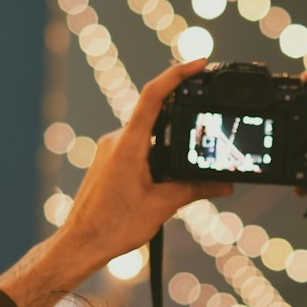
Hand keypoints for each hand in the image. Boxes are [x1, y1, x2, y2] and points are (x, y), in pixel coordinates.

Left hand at [59, 59, 233, 276]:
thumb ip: (195, 189)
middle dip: (183, 117)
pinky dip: (157, 155)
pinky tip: (166, 179)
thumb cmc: (113, 226)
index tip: (199, 63)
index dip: (177, 74)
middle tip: (208, 121)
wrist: (80, 244)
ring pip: (148, 135)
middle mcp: (117, 140)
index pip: (154, 95)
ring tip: (186, 168)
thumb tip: (225, 184)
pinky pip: (138, 148)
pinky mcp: (108, 161)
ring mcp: (110, 150)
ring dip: (170, 144)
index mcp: (129, 143)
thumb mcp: (162, 206)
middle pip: (156, 114)